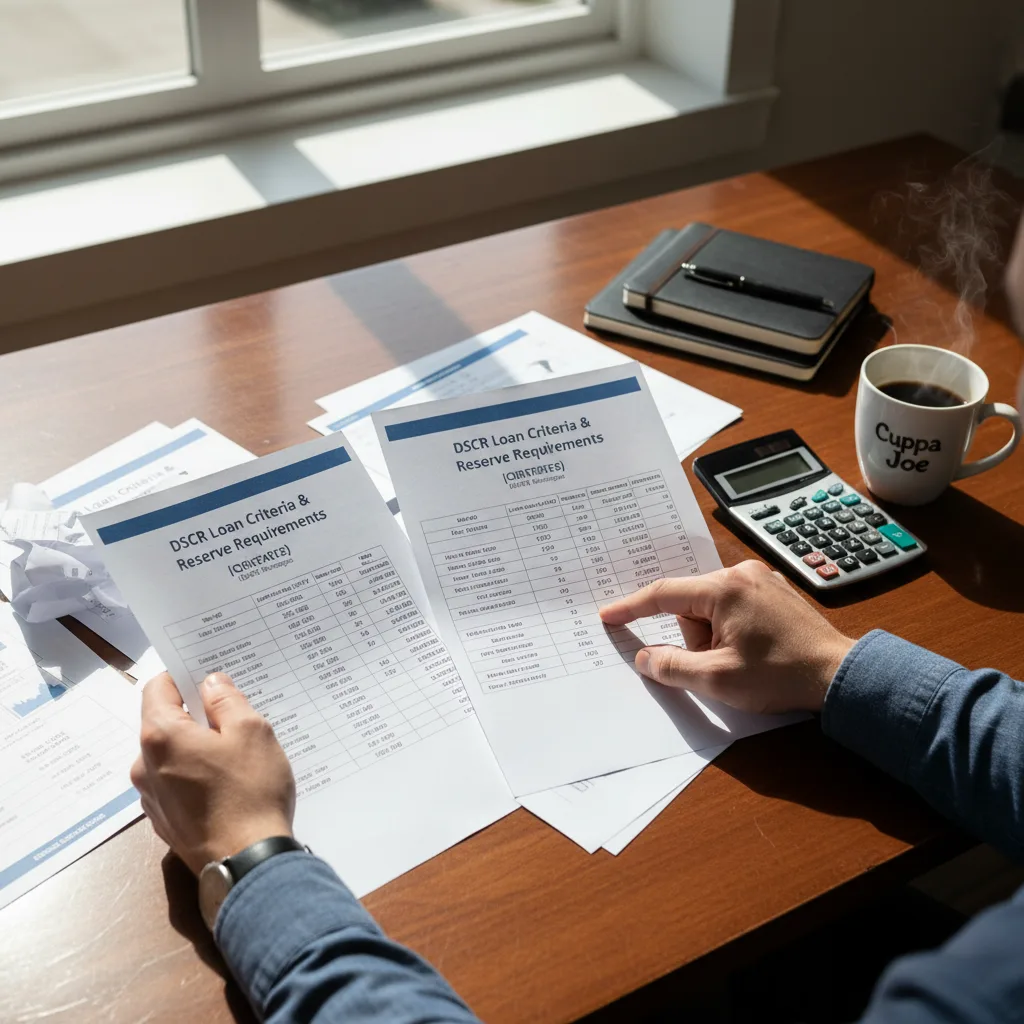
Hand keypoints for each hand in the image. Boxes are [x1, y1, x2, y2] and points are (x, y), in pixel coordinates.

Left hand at [130, 672, 295, 875]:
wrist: (249, 863)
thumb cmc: (251, 791)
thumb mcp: (252, 731)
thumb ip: (227, 701)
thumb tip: (210, 684)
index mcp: (161, 737)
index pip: (157, 688)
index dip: (181, 677)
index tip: (207, 676)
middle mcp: (145, 767)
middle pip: (163, 724)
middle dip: (193, 714)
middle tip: (232, 714)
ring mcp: (152, 799)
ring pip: (170, 756)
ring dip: (196, 747)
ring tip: (235, 752)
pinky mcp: (165, 824)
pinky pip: (176, 785)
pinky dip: (196, 775)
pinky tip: (228, 784)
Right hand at [598, 560, 855, 714]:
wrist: (840, 675)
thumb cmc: (781, 675)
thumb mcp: (717, 679)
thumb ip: (672, 666)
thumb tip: (646, 657)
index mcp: (725, 588)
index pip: (664, 593)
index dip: (632, 607)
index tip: (610, 616)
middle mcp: (742, 574)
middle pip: (690, 603)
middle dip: (694, 637)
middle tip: (718, 664)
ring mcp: (762, 580)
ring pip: (712, 607)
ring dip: (713, 635)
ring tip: (742, 661)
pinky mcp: (775, 593)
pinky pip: (734, 606)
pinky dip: (730, 629)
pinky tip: (751, 651)